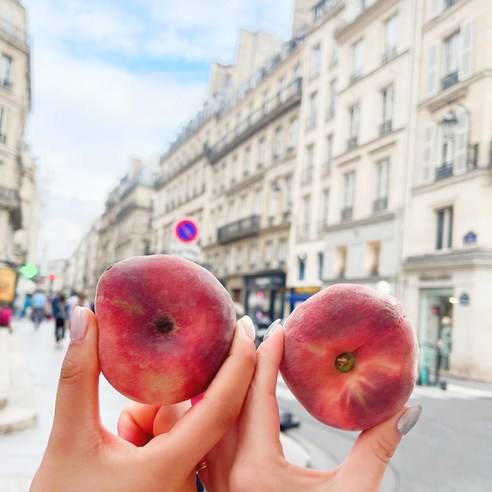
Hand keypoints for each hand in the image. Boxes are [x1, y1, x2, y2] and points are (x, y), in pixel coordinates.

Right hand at [30, 307, 256, 491]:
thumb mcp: (67, 441)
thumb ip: (77, 376)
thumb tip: (84, 316)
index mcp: (170, 470)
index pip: (221, 406)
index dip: (238, 362)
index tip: (244, 325)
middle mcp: (186, 483)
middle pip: (194, 416)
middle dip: (164, 399)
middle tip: (132, 411)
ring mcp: (182, 488)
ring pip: (182, 431)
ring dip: (152, 420)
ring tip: (119, 437)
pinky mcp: (174, 488)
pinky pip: (177, 448)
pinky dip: (153, 436)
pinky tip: (127, 445)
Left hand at [201, 321, 421, 491]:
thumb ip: (378, 450)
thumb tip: (407, 410)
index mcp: (256, 470)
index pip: (258, 394)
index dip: (269, 355)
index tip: (278, 325)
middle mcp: (224, 473)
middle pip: (225, 397)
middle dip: (240, 358)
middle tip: (251, 328)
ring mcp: (213, 481)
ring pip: (208, 415)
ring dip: (224, 380)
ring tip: (237, 352)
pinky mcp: (213, 488)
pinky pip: (206, 436)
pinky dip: (216, 408)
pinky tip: (226, 394)